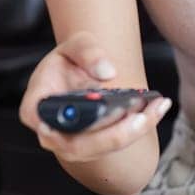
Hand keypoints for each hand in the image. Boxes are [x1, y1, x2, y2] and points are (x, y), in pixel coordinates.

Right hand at [18, 31, 170, 165]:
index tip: (54, 125)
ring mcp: (73, 143)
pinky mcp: (94, 146)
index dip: (45, 125)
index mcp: (38, 104)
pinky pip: (116, 143)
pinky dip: (139, 127)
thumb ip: (88, 51)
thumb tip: (107, 73)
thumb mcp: (75, 45)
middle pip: (77, 144)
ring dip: (133, 131)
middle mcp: (53, 131)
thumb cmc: (70, 61)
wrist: (79, 74)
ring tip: (157, 107)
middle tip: (140, 116)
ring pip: (101, 148)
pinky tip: (158, 108)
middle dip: (111, 134)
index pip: (35, 117)